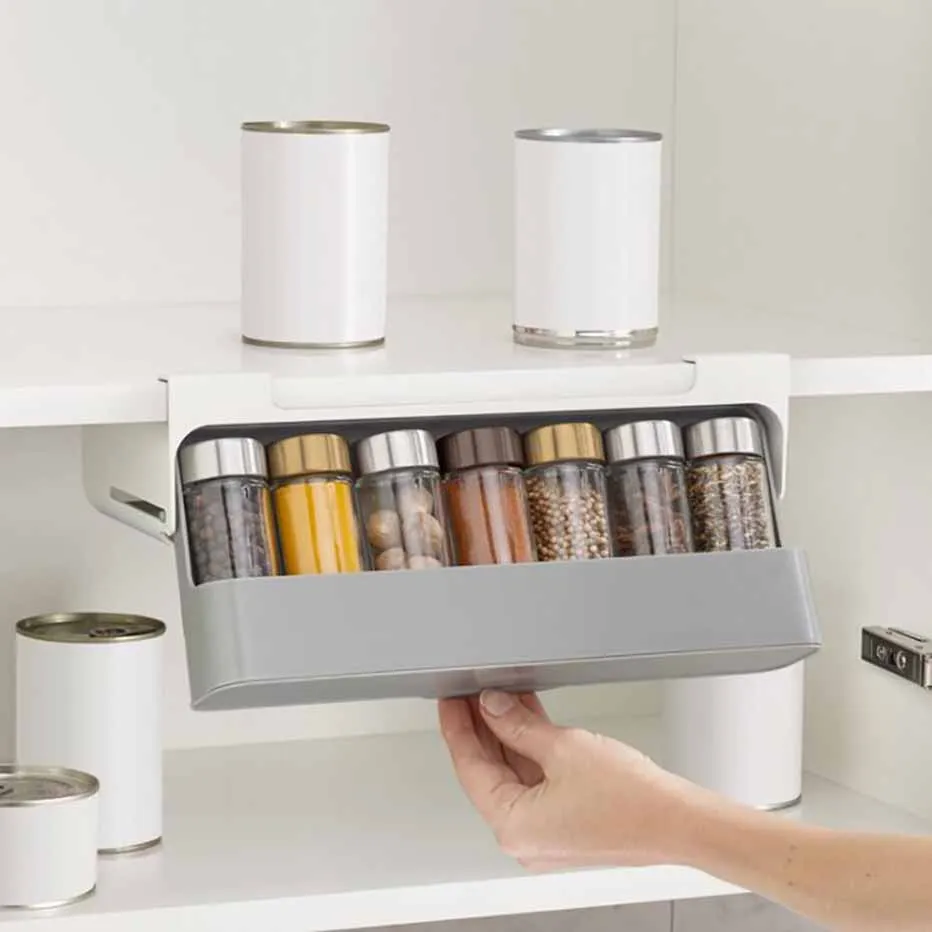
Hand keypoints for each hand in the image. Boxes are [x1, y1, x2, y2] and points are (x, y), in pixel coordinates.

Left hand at [438, 690, 701, 869]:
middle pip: (489, 771)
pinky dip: (530, 748)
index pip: (469, 767)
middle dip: (482, 727)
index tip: (451, 700)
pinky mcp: (566, 819)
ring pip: (514, 772)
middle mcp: (524, 836)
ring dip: (508, 733)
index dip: (457, 727)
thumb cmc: (632, 801)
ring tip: (498, 695)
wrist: (680, 821)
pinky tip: (527, 716)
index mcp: (513, 826)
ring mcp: (545, 830)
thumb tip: (492, 706)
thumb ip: (518, 725)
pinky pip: (536, 779)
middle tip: (471, 691)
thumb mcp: (563, 747)